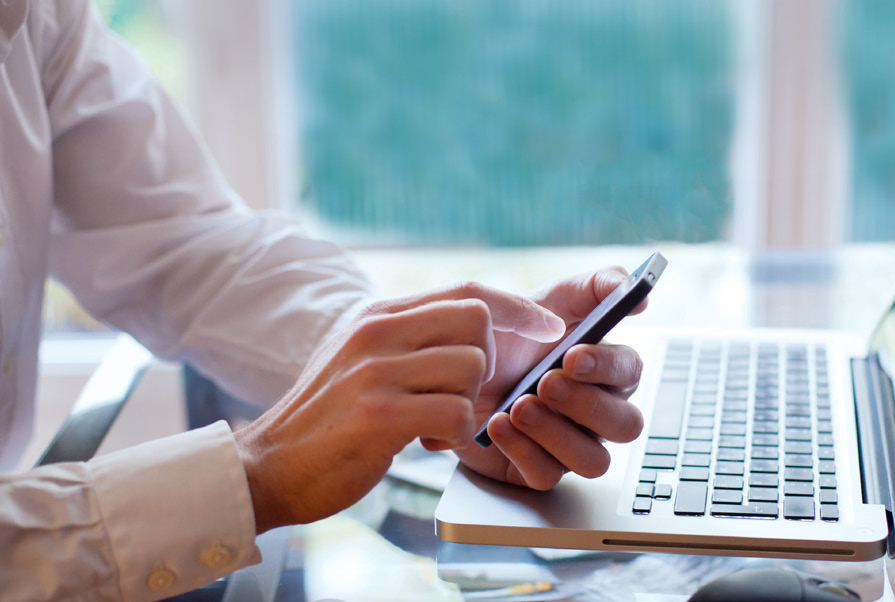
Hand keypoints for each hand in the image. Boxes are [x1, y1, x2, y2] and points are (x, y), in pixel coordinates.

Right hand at [234, 283, 564, 533]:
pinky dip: (456, 436)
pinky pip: (457, 414)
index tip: (550, 326)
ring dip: (468, 406)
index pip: (467, 291)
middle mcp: (376, 332)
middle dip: (488, 365)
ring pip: (472, 368)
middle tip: (459, 397)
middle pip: (478, 321)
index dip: (518, 307)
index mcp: (377, 316)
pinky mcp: (379, 414)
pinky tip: (427, 444)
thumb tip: (474, 332)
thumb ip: (408, 341)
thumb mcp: (360, 362)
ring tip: (434, 426)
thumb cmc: (326, 422)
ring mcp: (376, 370)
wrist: (266, 468)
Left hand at [455, 267, 646, 489]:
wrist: (450, 364)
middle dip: (587, 405)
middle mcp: (594, 413)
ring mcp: (567, 445)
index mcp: (604, 370)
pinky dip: (523, 450)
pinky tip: (498, 424)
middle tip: (545, 383)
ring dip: (558, 433)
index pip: (631, 373)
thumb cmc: (507, 334)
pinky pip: (547, 476)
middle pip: (625, 426)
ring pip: (593, 460)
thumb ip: (598, 286)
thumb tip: (642, 297)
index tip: (573, 355)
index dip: (608, 367)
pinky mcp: (535, 469)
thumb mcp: (549, 297)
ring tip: (519, 406)